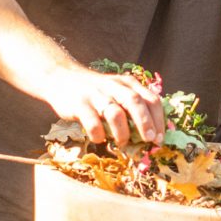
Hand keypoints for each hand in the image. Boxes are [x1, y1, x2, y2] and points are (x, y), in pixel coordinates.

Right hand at [49, 69, 164, 147]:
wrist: (61, 77)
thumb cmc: (96, 92)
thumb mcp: (116, 91)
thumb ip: (131, 107)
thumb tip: (151, 134)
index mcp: (127, 83)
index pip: (150, 99)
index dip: (158, 120)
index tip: (159, 138)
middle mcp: (113, 86)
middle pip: (135, 102)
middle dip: (145, 123)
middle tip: (150, 140)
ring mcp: (95, 94)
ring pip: (115, 113)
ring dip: (122, 132)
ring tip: (122, 143)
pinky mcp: (79, 104)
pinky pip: (92, 123)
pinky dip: (98, 135)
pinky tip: (99, 138)